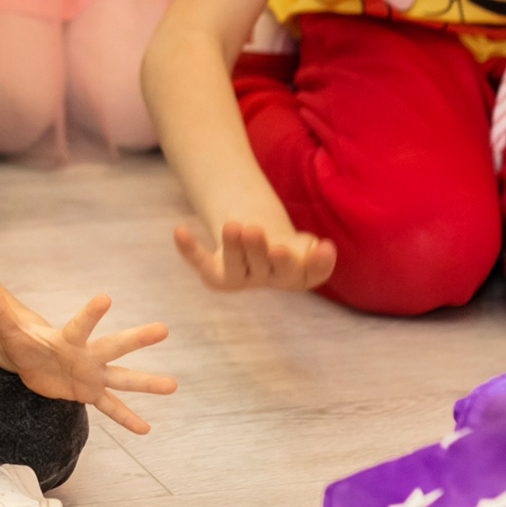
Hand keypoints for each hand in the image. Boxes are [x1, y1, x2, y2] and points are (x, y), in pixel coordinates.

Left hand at [0, 282, 174, 435]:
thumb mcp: (10, 330)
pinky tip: (146, 429)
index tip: (105, 298)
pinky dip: (127, 418)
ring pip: (123, 379)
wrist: (30, 359)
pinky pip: (110, 408)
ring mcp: (92, 374)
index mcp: (68, 338)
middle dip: (137, 339)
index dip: (91, 313)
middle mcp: (87, 354)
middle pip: (114, 346)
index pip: (80, 324)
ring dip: (146, 383)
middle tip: (163, 329)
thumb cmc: (24, 341)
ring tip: (173, 385)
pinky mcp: (89, 393)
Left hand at [173, 218, 336, 294]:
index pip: (307, 274)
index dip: (317, 264)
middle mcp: (267, 280)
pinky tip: (180, 231)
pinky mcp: (215, 275)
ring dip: (232, 247)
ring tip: (233, 226)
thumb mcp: (308, 248)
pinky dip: (190, 250)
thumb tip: (326, 249)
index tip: (323, 246)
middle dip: (260, 250)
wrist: (262, 250)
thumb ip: (316, 253)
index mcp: (296, 276)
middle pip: (265, 267)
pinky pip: (201, 263)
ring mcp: (240, 278)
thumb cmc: (291, 249)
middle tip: (255, 231)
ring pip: (235, 266)